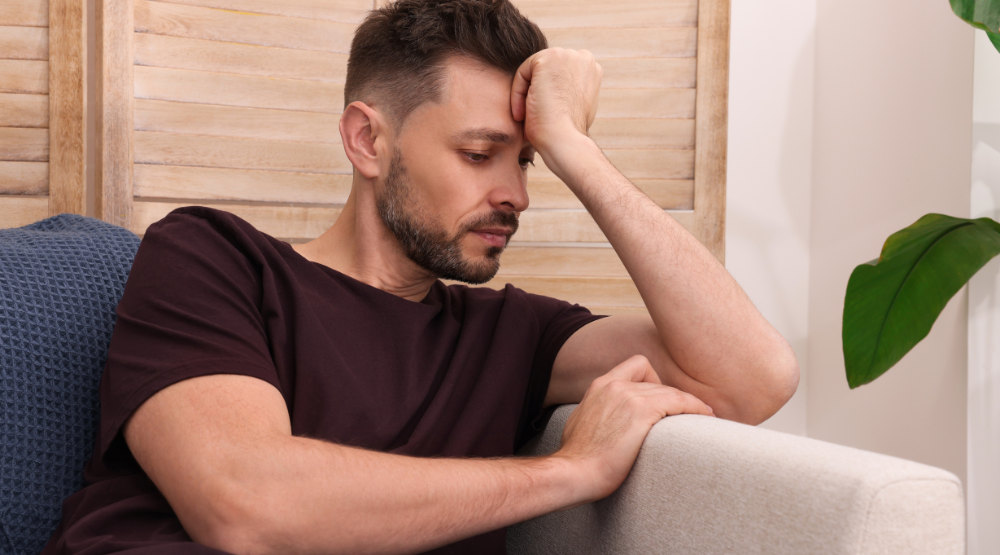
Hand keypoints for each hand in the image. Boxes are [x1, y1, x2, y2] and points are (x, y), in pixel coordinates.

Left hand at [510, 47, 601, 157]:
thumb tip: (558, 91)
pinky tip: (523, 112)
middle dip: (537, 93)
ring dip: (527, 95)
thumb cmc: (568, 131)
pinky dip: (518, 93)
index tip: (544, 117)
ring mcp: (567, 55)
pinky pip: (523, 72)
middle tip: (534, 118)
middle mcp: (583, 58)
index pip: (559, 75)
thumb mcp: (576, 106)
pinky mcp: (548, 58)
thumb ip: (570, 90)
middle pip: (547, 71)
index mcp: (592, 70)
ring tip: (528, 117)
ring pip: (534, 72)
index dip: (549, 97)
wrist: (564, 139)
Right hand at [551, 355, 713, 503]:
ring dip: (689, 405)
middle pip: (659, 383)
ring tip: (704, 417)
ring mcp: (629, 397)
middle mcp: (616, 386)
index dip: (654, 380)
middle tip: (687, 416)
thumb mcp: (582, 421)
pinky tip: (706, 416)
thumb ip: (598, 411)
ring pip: (672, 392)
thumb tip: (608, 419)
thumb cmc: (578, 458)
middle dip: (674, 399)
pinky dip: (696, 408)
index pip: (637, 366)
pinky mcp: (642, 413)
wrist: (574, 472)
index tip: (662, 401)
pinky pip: (680, 402)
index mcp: (601, 386)